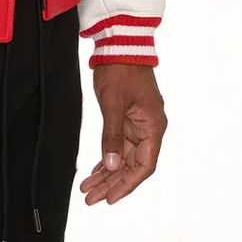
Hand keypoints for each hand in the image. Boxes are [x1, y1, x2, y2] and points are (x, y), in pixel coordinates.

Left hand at [80, 64, 166, 205]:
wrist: (120, 43)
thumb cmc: (120, 70)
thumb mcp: (113, 103)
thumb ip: (113, 135)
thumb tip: (112, 166)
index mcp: (153, 127)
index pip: (143, 166)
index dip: (127, 184)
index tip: (109, 198)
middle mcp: (149, 128)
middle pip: (132, 165)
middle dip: (112, 183)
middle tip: (90, 198)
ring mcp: (138, 123)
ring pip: (124, 157)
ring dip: (107, 173)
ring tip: (88, 189)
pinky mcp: (127, 117)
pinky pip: (119, 145)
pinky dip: (107, 158)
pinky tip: (96, 171)